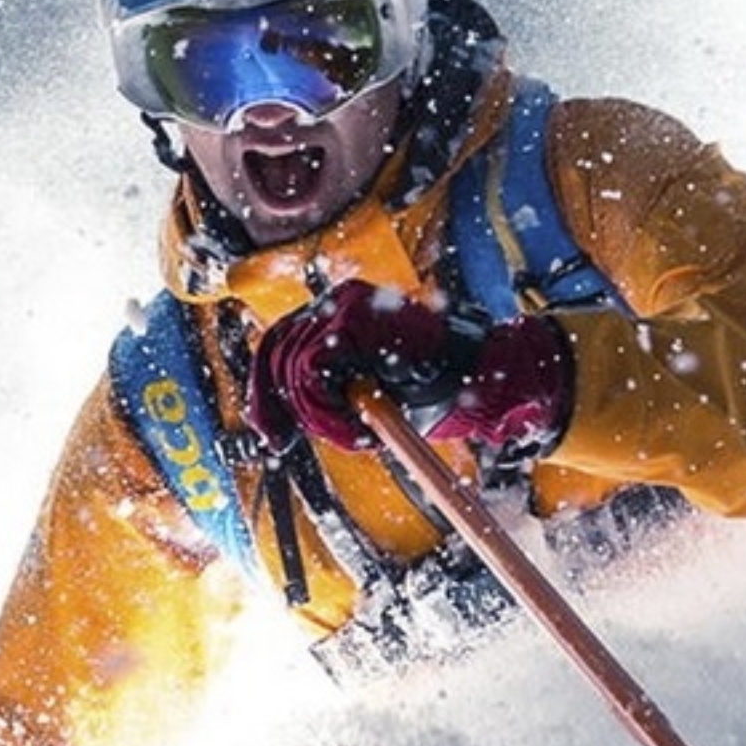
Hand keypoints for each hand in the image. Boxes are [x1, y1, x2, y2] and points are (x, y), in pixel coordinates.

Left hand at [251, 281, 574, 463]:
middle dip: (276, 408)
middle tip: (288, 443)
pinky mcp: (351, 320)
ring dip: (321, 418)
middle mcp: (335, 302)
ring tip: (360, 434)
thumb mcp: (369, 392)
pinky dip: (330, 412)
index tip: (272, 437)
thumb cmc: (434, 386)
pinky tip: (363, 427)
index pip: (278, 346)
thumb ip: (331, 391)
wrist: (480, 377)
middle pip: (274, 352)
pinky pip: (312, 374)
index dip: (264, 395)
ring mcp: (342, 305)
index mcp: (337, 314)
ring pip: (293, 370)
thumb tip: (289, 416)